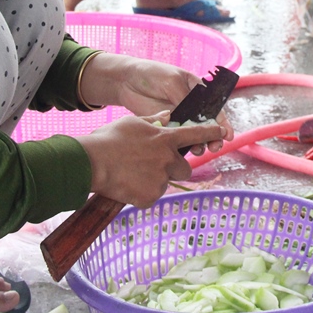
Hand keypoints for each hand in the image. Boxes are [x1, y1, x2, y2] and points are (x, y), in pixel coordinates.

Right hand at [75, 112, 225, 206]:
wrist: (91, 163)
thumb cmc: (108, 139)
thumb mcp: (132, 122)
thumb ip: (153, 120)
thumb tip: (167, 116)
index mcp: (165, 139)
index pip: (195, 135)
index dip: (210, 134)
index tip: (222, 133)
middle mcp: (168, 160)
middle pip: (185, 169)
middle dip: (175, 169)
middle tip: (153, 167)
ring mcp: (161, 179)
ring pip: (165, 183)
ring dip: (154, 181)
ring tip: (131, 175)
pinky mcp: (151, 197)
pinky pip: (151, 197)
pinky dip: (141, 194)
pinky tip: (126, 186)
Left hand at [78, 53, 233, 154]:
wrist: (126, 81)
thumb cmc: (152, 74)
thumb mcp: (171, 81)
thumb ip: (184, 98)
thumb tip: (193, 118)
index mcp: (197, 91)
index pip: (214, 108)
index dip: (222, 122)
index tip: (227, 135)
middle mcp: (190, 106)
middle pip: (206, 124)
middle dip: (213, 136)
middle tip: (214, 147)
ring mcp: (179, 118)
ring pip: (193, 134)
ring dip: (199, 143)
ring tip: (198, 151)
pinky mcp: (166, 127)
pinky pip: (178, 138)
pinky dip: (183, 146)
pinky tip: (184, 152)